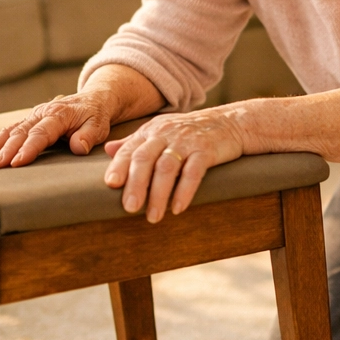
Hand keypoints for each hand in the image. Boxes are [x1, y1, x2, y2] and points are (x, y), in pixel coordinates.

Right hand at [0, 92, 114, 167]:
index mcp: (59, 114)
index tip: (17, 162)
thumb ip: (89, 135)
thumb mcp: (99, 125)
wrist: (94, 99)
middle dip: (7, 149)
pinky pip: (11, 128)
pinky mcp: (30, 119)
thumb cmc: (95, 115)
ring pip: (13, 129)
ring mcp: (34, 115)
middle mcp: (43, 113)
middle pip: (22, 132)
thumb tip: (79, 147)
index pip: (41, 133)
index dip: (29, 148)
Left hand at [102, 108, 245, 222]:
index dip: (120, 166)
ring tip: (153, 216)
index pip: (131, 148)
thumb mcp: (162, 130)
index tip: (112, 184)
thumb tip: (108, 150)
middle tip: (130, 208)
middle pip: (145, 158)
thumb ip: (136, 141)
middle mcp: (167, 134)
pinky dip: (184, 191)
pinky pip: (194, 172)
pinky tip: (178, 208)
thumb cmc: (192, 131)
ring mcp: (187, 142)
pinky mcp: (207, 150)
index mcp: (152, 131)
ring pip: (167, 167)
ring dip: (159, 194)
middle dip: (136, 184)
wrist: (232, 122)